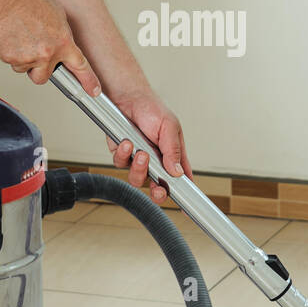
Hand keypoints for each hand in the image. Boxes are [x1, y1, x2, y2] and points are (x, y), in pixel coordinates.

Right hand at [0, 0, 101, 95]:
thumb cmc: (29, 2)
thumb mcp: (57, 15)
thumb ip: (62, 36)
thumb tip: (61, 46)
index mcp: (63, 42)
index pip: (80, 66)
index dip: (88, 80)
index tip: (93, 91)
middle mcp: (47, 53)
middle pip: (44, 77)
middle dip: (39, 69)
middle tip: (33, 53)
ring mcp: (28, 58)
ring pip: (26, 70)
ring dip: (23, 60)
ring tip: (21, 38)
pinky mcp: (10, 59)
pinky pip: (12, 63)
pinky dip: (11, 54)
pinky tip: (12, 37)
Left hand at [106, 88, 192, 203]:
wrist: (128, 96)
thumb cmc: (152, 108)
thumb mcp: (169, 126)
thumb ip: (173, 150)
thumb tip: (177, 172)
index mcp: (173, 156)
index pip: (182, 180)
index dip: (184, 196)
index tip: (186, 210)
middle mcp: (156, 161)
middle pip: (158, 188)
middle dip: (158, 192)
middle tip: (158, 188)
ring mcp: (138, 159)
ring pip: (137, 179)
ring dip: (139, 169)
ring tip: (141, 153)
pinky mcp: (121, 154)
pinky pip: (121, 163)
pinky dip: (123, 154)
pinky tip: (127, 142)